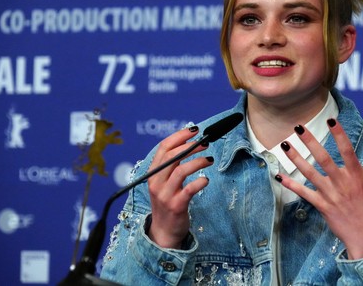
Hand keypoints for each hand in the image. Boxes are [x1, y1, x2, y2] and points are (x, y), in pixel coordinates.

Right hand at [146, 126, 213, 248]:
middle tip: (205, 143)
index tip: (194, 130)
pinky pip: (189, 190)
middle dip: (190, 146)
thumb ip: (172, 165)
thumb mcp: (164, 182)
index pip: (163, 148)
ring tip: (209, 159)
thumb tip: (190, 143)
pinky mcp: (176, 206)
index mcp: (153, 173)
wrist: (164, 231)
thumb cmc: (168, 202)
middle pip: (172, 156)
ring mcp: (165, 195)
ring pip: (181, 171)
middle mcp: (156, 182)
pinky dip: (200, 181)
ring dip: (197, 161)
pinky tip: (206, 180)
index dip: (179, 136)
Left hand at [276, 118, 362, 258]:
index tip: (330, 120)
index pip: (347, 150)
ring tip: (284, 144)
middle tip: (298, 127)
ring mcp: (330, 195)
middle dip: (310, 141)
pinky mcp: (322, 206)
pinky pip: (304, 194)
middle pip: (323, 159)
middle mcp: (342, 184)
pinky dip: (291, 185)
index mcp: (358, 177)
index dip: (339, 134)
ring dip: (296, 159)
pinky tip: (279, 175)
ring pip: (310, 173)